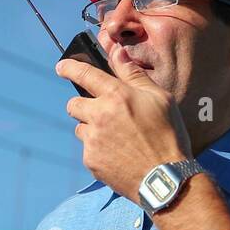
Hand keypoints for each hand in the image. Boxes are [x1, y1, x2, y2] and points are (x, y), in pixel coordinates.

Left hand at [57, 43, 193, 206]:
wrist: (165, 177)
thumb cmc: (168, 135)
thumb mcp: (160, 99)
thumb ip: (134, 74)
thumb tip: (117, 51)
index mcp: (116, 95)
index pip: (84, 74)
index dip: (70, 68)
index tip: (62, 67)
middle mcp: (100, 115)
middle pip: (73, 104)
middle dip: (83, 106)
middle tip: (102, 114)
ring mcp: (93, 140)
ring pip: (80, 129)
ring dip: (92, 130)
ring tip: (116, 139)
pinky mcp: (91, 160)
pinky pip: (87, 150)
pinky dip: (98, 150)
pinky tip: (118, 155)